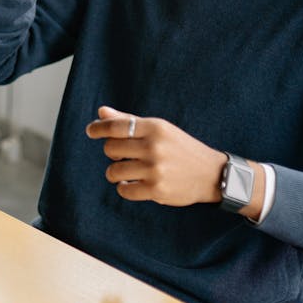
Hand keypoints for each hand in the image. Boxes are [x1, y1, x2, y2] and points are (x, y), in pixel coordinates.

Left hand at [85, 105, 227, 207]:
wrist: (212, 174)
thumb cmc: (180, 148)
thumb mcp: (159, 130)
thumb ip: (129, 121)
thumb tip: (101, 112)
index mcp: (155, 128)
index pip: (116, 126)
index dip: (98, 128)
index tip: (91, 131)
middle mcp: (154, 147)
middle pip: (110, 148)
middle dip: (112, 152)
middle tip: (122, 155)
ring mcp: (156, 169)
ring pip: (113, 171)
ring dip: (115, 172)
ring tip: (127, 171)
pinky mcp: (157, 190)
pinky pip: (124, 190)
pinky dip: (124, 187)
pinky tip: (132, 184)